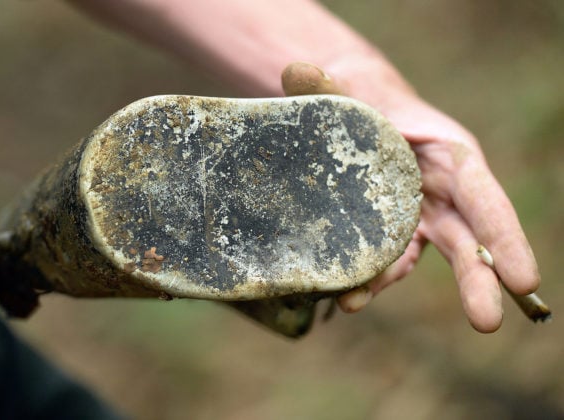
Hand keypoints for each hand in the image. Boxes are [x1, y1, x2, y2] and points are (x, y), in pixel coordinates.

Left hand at [282, 62, 539, 332]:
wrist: (352, 119)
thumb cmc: (362, 100)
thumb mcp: (346, 89)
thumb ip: (324, 84)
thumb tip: (292, 70)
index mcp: (448, 154)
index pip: (481, 194)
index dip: (503, 234)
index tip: (523, 279)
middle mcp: (443, 191)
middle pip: (470, 238)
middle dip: (481, 278)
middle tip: (488, 321)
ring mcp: (421, 216)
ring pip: (431, 259)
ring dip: (404, 289)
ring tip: (367, 307)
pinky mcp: (395, 233)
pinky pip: (390, 260)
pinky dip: (373, 279)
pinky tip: (348, 297)